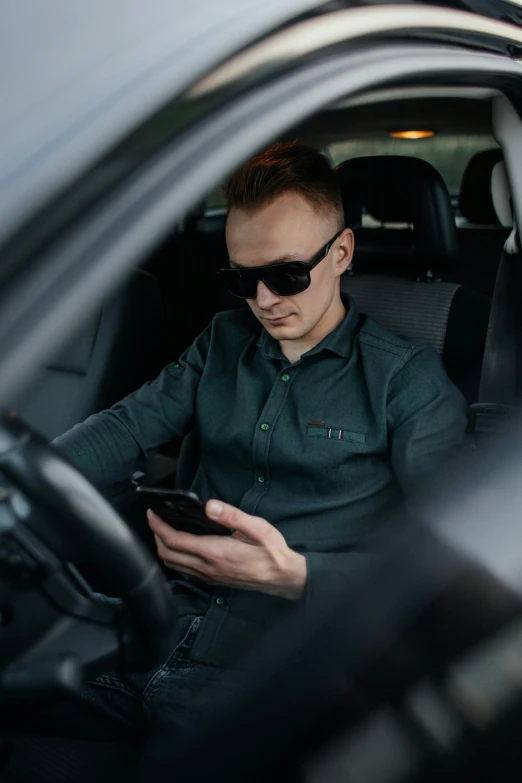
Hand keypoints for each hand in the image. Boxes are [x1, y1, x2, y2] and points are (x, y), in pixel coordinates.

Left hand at [147, 500, 306, 599]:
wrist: (282, 578)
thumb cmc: (271, 552)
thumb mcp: (256, 528)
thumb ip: (232, 515)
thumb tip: (209, 505)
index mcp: (214, 552)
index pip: (174, 540)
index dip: (158, 526)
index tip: (152, 513)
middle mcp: (206, 567)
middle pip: (167, 554)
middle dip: (156, 536)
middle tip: (155, 519)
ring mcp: (208, 576)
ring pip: (173, 565)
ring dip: (163, 548)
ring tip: (164, 531)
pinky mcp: (213, 580)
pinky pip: (184, 571)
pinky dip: (175, 558)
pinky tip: (181, 547)